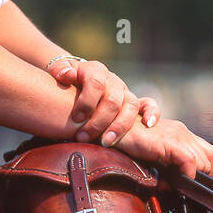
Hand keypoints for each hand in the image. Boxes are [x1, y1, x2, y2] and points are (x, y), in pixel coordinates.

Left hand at [45, 57, 160, 148]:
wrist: (78, 81)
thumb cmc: (66, 80)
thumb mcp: (60, 71)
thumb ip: (60, 70)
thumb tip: (65, 75)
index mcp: (95, 70)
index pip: (96, 82)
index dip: (86, 101)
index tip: (76, 118)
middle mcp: (112, 80)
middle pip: (112, 99)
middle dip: (98, 121)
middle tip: (83, 137)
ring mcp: (124, 91)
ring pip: (130, 105)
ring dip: (119, 126)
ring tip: (106, 143)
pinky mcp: (133, 102)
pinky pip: (149, 104)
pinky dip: (152, 113)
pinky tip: (148, 125)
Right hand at [114, 116, 212, 179]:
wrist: (113, 130)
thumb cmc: (129, 141)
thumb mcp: (153, 154)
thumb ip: (165, 166)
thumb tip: (171, 187)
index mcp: (180, 133)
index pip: (206, 151)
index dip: (205, 168)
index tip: (196, 181)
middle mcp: (182, 131)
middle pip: (209, 155)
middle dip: (204, 173)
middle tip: (190, 185)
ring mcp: (177, 135)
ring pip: (204, 158)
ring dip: (197, 173)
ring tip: (185, 182)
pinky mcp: (169, 142)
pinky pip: (189, 160)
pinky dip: (189, 173)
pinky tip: (180, 181)